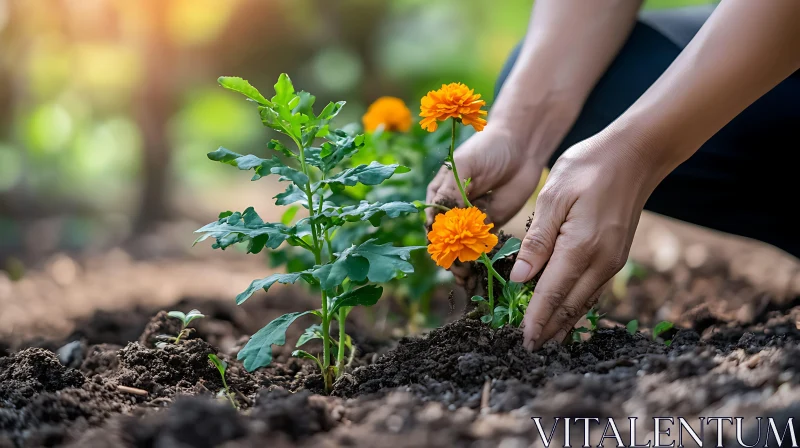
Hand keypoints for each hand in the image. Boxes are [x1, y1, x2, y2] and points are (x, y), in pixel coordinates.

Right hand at [426, 124, 545, 285]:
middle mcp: (453, 211)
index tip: (449, 257)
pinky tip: (482, 276)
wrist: (521, 145)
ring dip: (466, 267)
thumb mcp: (465, 166)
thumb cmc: (487, 148)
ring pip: (464, 249)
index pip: (436, 225)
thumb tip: (435, 220)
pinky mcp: (491, 225)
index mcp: (440, 196)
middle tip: (462, 275)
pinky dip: (482, 262)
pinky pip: (483, 247)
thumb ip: (450, 191)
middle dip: (453, 261)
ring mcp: (472, 220)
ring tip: (470, 283)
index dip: (441, 243)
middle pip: (448, 242)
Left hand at [510, 131, 655, 349]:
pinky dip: (577, 306)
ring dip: (563, 322)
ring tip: (544, 340)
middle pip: (569, 306)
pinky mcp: (616, 256)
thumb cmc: (587, 167)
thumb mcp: (552, 196)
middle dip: (548, 329)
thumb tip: (519, 279)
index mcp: (580, 246)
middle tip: (528, 348)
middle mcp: (601, 261)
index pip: (551, 294)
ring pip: (583, 302)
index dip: (536, 320)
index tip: (523, 342)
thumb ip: (537, 240)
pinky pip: (593, 290)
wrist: (634, 155)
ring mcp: (612, 261)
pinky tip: (566, 315)